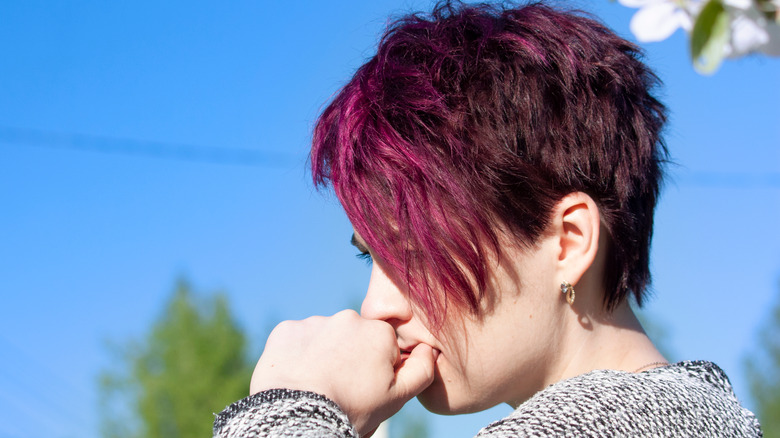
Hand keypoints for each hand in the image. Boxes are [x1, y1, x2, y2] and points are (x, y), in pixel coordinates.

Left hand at [250, 310, 437, 435]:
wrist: (299, 415)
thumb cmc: (352, 408)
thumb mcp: (396, 397)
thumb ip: (421, 369)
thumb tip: (429, 349)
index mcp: (379, 332)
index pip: (382, 346)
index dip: (376, 368)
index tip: (365, 386)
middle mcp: (348, 318)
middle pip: (353, 338)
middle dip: (349, 356)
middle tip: (341, 386)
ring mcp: (315, 322)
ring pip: (324, 338)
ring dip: (323, 354)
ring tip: (317, 383)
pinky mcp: (286, 330)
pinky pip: (296, 340)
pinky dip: (297, 355)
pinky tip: (298, 375)